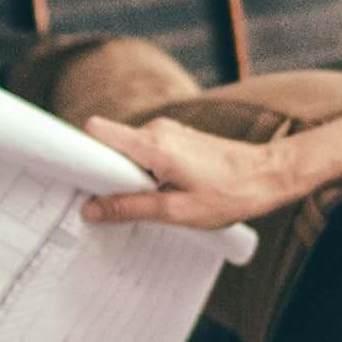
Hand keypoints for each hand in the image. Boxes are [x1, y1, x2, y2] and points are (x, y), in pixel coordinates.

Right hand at [77, 113, 294, 227]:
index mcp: (152, 144)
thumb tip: (90, 210)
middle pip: (110, 144)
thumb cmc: (229, 194)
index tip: (71, 176)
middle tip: (109, 203)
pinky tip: (158, 195)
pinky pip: (145, 153)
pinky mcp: (177, 139)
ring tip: (142, 202)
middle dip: (104, 173)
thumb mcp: (176, 211)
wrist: (270, 176)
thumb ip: (129, 208)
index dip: (79, 151)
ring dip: (127, 176)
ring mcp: (168, 132)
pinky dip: (143, 173)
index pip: (97, 132)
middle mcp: (157, 130)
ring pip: (129, 151)